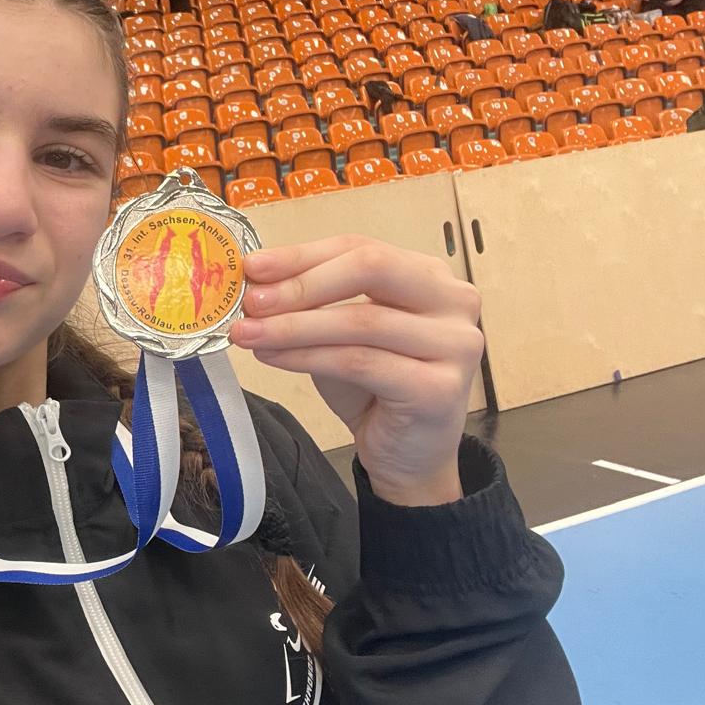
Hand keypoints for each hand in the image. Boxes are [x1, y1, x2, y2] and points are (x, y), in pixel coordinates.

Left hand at [233, 235, 483, 506]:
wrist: (407, 457)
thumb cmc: (375, 389)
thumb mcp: (339, 335)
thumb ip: (311, 304)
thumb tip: (256, 283)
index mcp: (429, 276)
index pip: (360, 248)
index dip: (303, 255)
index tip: (253, 267)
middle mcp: (453, 302)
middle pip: (371, 269)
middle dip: (302, 284)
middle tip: (252, 301)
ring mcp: (455, 344)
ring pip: (361, 321)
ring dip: (294, 326)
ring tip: (249, 333)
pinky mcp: (440, 388)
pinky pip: (359, 362)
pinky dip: (308, 357)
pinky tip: (273, 357)